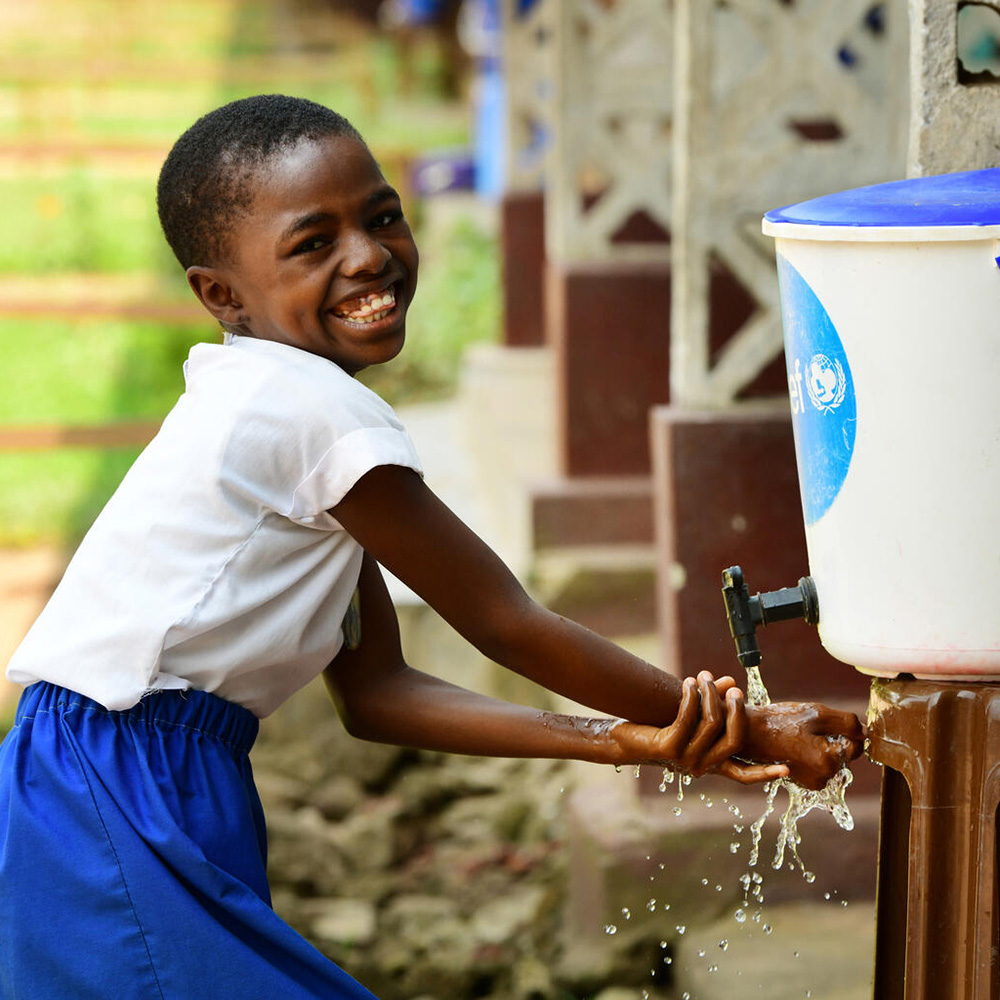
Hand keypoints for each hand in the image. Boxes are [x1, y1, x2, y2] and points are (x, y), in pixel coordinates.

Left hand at [611, 671, 789, 784]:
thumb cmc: (660, 727)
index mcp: (711, 764)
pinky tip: (687, 682)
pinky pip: (688, 717)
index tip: (787, 769)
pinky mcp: (668, 747)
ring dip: (710, 694)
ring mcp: (685, 759)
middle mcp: (701, 767)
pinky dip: (691, 696)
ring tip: (703, 676)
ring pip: (711, 723)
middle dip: (737, 710)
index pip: (743, 774)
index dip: (765, 772)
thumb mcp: (692, 718)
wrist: (624, 739)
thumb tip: (734, 684)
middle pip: (734, 740)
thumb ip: (715, 705)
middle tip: (735, 690)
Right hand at [742, 701, 865, 789]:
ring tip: (798, 736)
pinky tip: (795, 745)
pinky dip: (811, 754)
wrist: (747, 734)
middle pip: (844, 754)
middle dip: (831, 739)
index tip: (823, 722)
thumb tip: (867, 732)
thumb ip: (848, 722)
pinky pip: (819, 766)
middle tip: (806, 728)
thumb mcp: (816, 713)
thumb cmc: (780, 721)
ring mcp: (812, 783)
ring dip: (821, 747)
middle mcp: (823, 778)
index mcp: (828, 761)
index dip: (843, 729)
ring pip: (831, 760)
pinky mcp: (803, 783)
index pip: (857, 745)